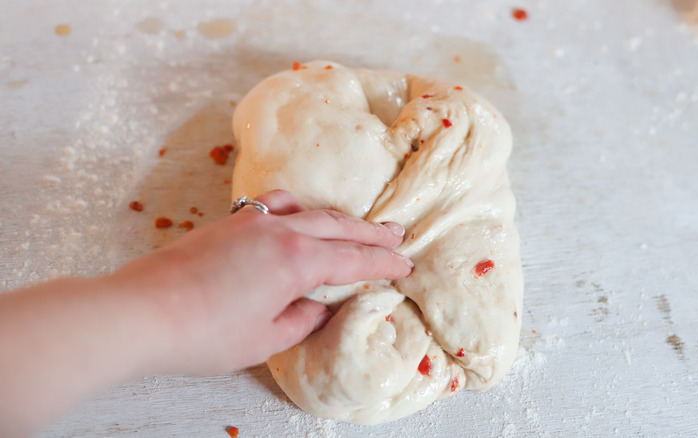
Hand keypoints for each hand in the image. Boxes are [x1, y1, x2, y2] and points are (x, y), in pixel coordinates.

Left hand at [112, 190, 412, 375]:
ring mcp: (251, 222)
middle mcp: (279, 231)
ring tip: (357, 224)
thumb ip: (301, 320)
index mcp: (296, 261)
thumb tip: (316, 306)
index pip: (353, 258)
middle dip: (371, 233)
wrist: (142, 312)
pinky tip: (298, 214)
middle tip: (398, 235)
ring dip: (338, 218)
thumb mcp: (265, 339)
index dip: (383, 263)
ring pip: (308, 210)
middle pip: (338, 226)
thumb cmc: (204, 333)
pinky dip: (298, 207)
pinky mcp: (228, 223)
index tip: (405, 265)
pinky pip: (275, 204)